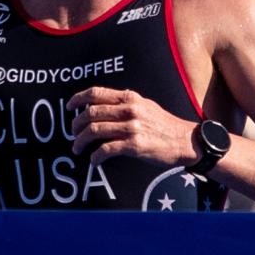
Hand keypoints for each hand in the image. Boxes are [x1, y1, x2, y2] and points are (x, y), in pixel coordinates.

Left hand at [71, 87, 194, 168]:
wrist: (186, 141)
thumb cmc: (165, 125)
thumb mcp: (146, 105)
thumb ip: (126, 102)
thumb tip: (103, 105)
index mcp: (130, 98)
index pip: (96, 93)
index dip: (77, 99)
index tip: (69, 107)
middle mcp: (129, 110)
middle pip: (90, 113)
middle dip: (76, 124)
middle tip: (73, 133)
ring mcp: (131, 128)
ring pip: (94, 131)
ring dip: (80, 142)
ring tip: (77, 148)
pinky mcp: (134, 146)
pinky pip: (106, 150)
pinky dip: (95, 156)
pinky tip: (94, 161)